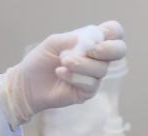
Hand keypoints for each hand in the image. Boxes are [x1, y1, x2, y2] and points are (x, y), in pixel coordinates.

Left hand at [0, 20, 126, 126]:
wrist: (27, 83)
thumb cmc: (41, 60)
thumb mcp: (55, 42)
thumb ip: (75, 39)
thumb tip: (94, 40)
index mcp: (92, 42)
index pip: (114, 33)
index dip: (113, 32)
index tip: (100, 35)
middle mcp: (97, 58)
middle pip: (120, 50)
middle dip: (108, 49)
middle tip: (91, 51)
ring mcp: (94, 76)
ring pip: (102, 69)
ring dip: (81, 64)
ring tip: (62, 63)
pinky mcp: (88, 91)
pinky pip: (90, 83)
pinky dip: (74, 77)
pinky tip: (60, 74)